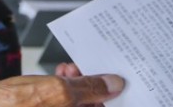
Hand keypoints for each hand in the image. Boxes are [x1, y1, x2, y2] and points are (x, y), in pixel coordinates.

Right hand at [0, 72, 124, 106]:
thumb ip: (88, 88)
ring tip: (67, 69)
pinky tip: (58, 75)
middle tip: (85, 69)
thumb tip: (113, 84)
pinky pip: (62, 104)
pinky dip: (64, 90)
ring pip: (77, 105)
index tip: (116, 80)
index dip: (115, 96)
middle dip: (94, 87)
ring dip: (78, 85)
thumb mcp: (56, 91)